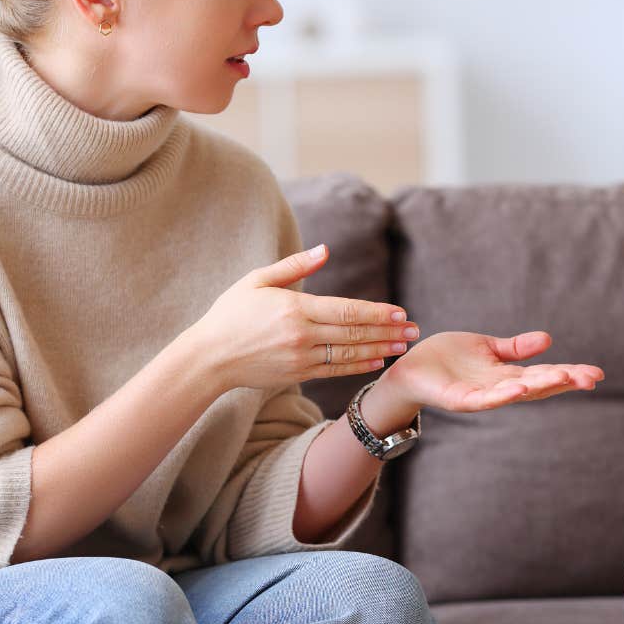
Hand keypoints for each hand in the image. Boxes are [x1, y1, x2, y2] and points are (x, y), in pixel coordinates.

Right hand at [177, 244, 417, 392]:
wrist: (208, 358)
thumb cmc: (230, 314)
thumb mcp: (257, 280)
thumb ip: (295, 266)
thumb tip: (325, 249)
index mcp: (294, 308)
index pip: (345, 310)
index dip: (376, 312)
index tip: (399, 312)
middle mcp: (301, 335)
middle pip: (354, 334)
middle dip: (388, 331)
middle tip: (415, 330)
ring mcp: (300, 358)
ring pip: (349, 354)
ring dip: (380, 349)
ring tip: (404, 346)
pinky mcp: (297, 374)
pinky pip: (335, 370)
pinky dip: (359, 366)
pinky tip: (378, 361)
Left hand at [358, 330, 602, 430]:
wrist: (410, 370)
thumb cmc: (446, 359)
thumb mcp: (487, 348)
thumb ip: (515, 348)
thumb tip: (548, 340)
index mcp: (507, 375)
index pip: (545, 373)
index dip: (570, 373)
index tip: (596, 373)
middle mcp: (499, 388)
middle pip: (538, 386)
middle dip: (565, 381)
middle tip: (592, 378)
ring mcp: (481, 396)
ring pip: (516, 393)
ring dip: (540, 386)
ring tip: (564, 378)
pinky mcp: (460, 400)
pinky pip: (484, 400)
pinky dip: (502, 396)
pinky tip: (519, 388)